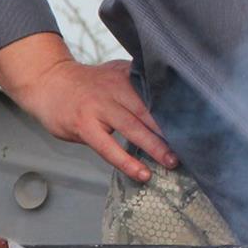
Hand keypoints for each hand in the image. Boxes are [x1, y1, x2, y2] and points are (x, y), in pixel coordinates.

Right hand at [0, 33, 177, 181]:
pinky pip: (108, 148)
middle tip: (192, 145)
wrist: (48, 82)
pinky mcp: (84, 125)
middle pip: (150, 110)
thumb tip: (171, 100)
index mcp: (127, 75)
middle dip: (172, 129)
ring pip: (133, 128)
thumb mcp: (114, 74)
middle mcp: (115, 88)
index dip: (178, 108)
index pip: (158, 92)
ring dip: (155, 147)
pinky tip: (141, 173)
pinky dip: (127, 161)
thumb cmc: (86, 84)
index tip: (199, 122)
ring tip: (172, 162)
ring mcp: (99, 107)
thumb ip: (138, 85)